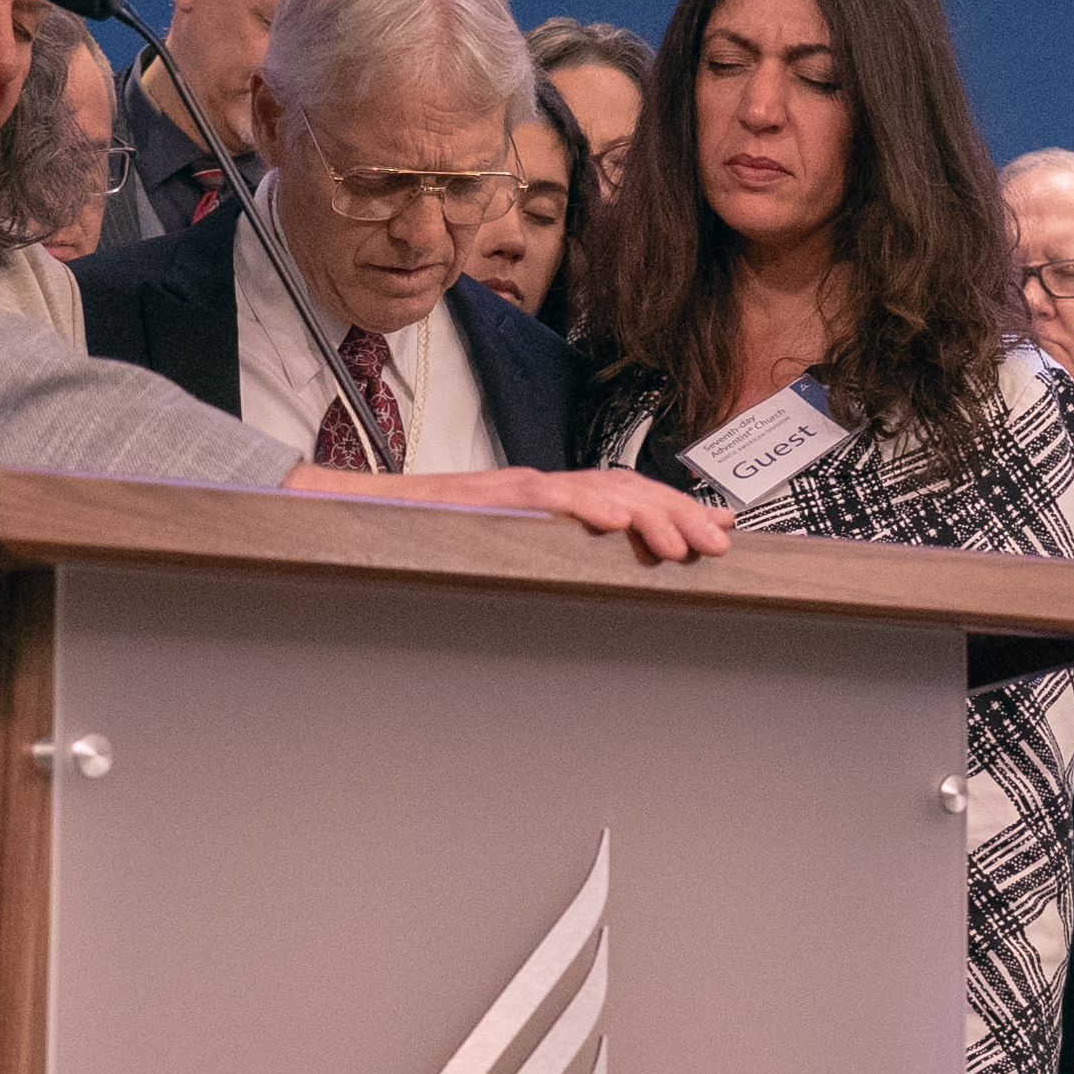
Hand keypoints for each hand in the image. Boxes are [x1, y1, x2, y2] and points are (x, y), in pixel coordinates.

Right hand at [278, 461, 736, 563]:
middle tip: (722, 542)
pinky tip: (628, 523)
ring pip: (603, 491)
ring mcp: (519, 492)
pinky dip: (595, 508)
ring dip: (654, 515)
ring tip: (690, 541)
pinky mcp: (495, 500)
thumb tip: (582, 584)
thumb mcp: (490, 553)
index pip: (623, 497)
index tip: (721, 527)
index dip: (675, 510)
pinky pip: (555, 499)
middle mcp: (538, 490)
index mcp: (543, 505)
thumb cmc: (415, 544)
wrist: (351, 517)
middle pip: (627, 489)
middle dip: (681, 513)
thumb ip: (536, 557)